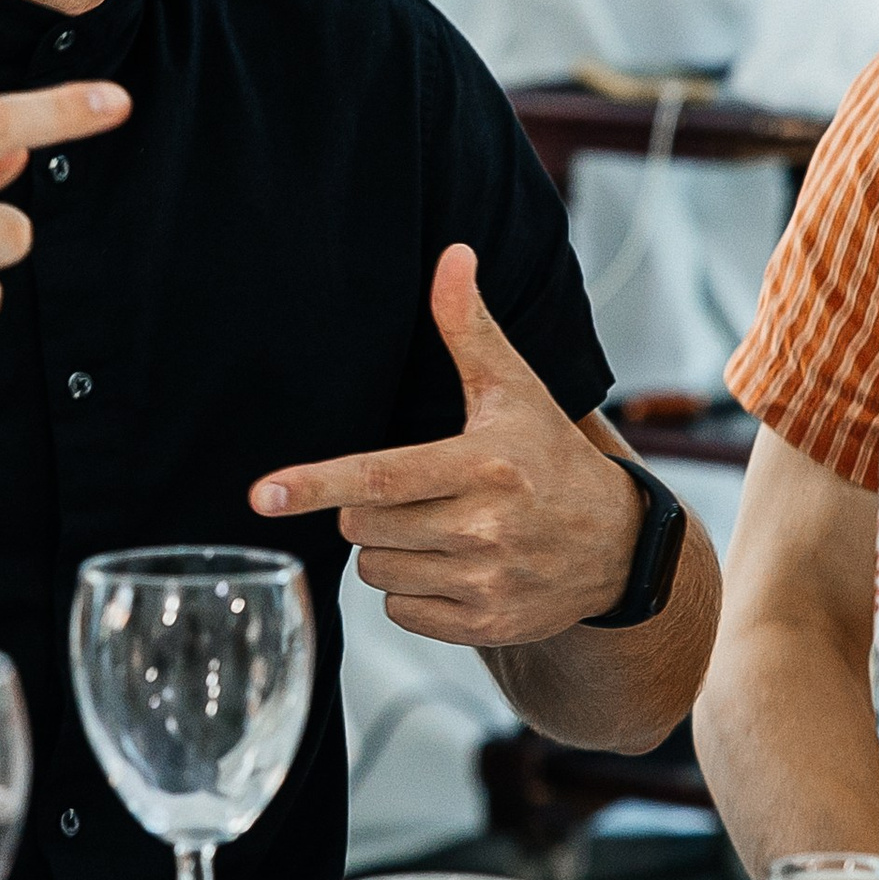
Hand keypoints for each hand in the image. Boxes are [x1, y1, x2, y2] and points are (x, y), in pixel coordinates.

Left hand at [248, 243, 642, 645]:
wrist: (616, 545)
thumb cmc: (548, 455)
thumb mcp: (514, 389)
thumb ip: (469, 327)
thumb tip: (452, 255)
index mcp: (484, 464)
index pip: (381, 476)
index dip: (317, 483)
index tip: (263, 494)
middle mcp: (484, 528)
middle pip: (363, 525)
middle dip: (366, 508)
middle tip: (413, 493)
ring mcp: (486, 582)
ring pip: (376, 571)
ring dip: (388, 550)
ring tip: (437, 528)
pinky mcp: (485, 625)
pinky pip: (400, 613)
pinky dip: (411, 593)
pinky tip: (451, 566)